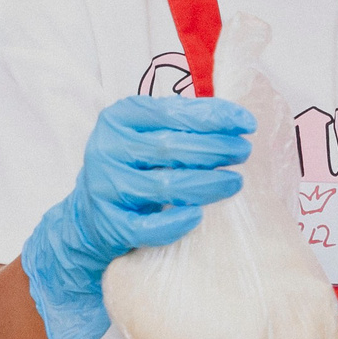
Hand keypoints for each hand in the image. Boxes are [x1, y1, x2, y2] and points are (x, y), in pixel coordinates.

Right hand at [21, 93, 254, 338]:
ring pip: (162, 186)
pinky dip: (175, 223)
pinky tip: (199, 215)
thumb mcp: (149, 133)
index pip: (173, 112)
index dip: (214, 117)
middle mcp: (107, 148)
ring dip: (205, 184)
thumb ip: (184, 121)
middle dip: (214, 149)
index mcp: (120, 117)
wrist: (90, 214)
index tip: (247, 123)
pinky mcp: (109, 223)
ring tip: (234, 182)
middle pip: (169, 147)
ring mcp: (105, 187)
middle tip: (244, 152)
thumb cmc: (135, 165)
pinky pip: (146, 226)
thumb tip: (238, 120)